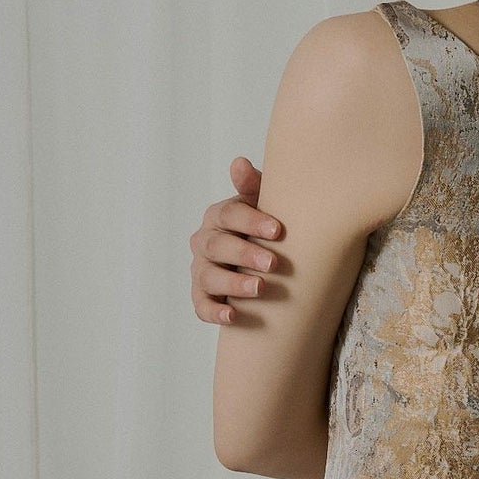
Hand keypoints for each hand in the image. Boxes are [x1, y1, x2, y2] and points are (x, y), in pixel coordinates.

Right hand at [189, 156, 284, 324]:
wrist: (261, 259)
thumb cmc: (263, 228)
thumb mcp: (262, 203)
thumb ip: (253, 185)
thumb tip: (239, 163)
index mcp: (219, 216)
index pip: (229, 215)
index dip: (251, 221)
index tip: (277, 230)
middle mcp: (205, 242)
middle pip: (218, 246)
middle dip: (245, 254)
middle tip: (273, 263)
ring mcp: (202, 270)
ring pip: (209, 277)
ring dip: (233, 284)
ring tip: (260, 289)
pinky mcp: (203, 297)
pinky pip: (202, 306)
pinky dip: (215, 312)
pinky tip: (233, 316)